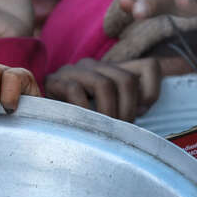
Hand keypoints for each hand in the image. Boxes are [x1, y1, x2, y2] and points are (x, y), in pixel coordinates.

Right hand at [44, 58, 161, 120]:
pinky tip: (83, 123)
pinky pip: (75, 90)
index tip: (143, 113)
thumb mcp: (112, 114)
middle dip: (128, 110)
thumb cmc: (83, 125)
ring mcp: (73, 71)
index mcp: (113, 70)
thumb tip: (149, 108)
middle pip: (126, 80)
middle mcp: (94, 65)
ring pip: (104, 84)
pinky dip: (83, 110)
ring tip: (104, 130)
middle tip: (121, 130)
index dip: (152, 91)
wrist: (43, 126)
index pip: (148, 67)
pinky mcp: (54, 81)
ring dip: (108, 113)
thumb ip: (131, 107)